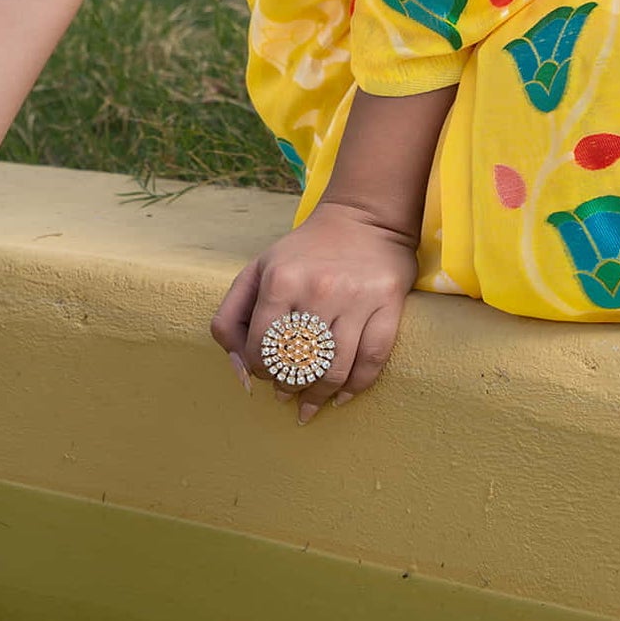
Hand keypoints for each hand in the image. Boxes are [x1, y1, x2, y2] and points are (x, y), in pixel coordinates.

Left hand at [210, 201, 420, 422]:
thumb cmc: (302, 252)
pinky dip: (355, 387)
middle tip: (287, 392)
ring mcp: (356, 298)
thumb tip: (241, 372)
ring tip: (310, 402)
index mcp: (280, 280)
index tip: (265, 371)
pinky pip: (372, 361)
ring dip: (319, 395)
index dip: (259, 369)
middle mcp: (318, 288)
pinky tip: (342, 396)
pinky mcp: (388, 304)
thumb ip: (231, 319)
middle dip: (288, 386)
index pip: (261, 350)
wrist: (362, 218)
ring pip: (334, 370)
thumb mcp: (256, 271)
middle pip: (298, 365)